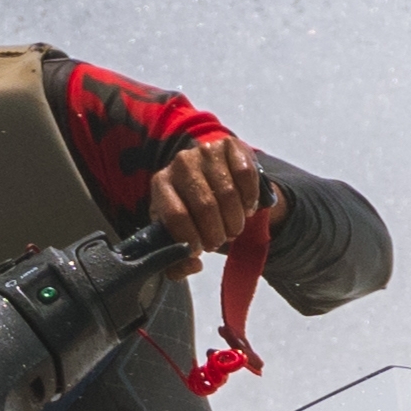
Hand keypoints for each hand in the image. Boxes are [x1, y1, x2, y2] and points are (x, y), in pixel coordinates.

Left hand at [148, 134, 282, 259]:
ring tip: (234, 226)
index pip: (176, 216)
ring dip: (235, 219)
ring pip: (228, 193)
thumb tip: (193, 265)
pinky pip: (245, 175)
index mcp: (160, 183)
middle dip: (217, 233)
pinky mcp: (230, 145)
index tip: (200, 251)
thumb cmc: (192, 211)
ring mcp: (205, 151)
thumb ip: (178, 261)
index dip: (191, 240)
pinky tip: (246, 206)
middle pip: (205, 206)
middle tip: (221, 240)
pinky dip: (250, 198)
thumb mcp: (179, 234)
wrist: (212, 178)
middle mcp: (180, 162)